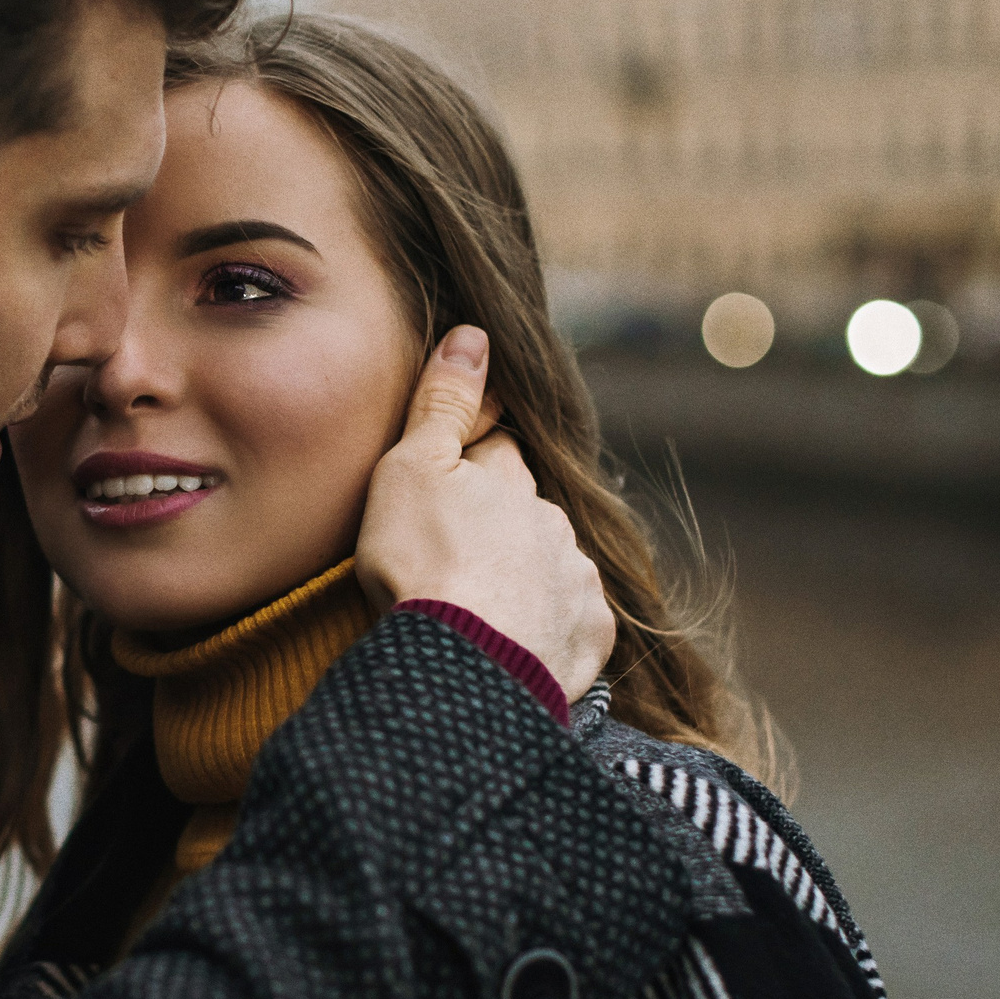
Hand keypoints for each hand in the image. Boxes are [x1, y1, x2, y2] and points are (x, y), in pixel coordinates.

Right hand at [356, 326, 614, 699]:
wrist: (465, 665)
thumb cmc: (423, 564)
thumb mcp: (410, 469)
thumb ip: (443, 403)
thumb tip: (474, 333)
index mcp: (509, 480)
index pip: (497, 453)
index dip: (472, 464)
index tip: (447, 488)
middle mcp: (553, 522)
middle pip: (527, 512)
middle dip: (502, 525)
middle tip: (455, 559)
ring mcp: (576, 579)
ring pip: (552, 565)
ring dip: (525, 577)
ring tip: (479, 609)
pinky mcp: (589, 635)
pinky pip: (570, 623)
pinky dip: (548, 628)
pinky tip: (513, 645)